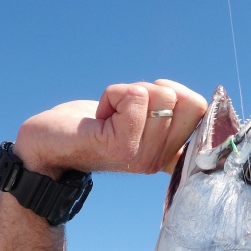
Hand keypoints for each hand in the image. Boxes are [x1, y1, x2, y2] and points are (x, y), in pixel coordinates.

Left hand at [13, 79, 206, 176]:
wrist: (45, 145)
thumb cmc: (89, 126)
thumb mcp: (136, 118)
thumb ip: (167, 114)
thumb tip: (199, 101)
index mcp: (166, 154)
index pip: (204, 113)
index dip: (180, 94)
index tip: (146, 105)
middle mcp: (158, 160)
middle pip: (185, 99)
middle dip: (150, 90)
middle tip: (123, 110)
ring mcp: (142, 155)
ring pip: (160, 95)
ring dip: (127, 92)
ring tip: (108, 114)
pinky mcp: (122, 144)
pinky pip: (134, 95)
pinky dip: (113, 94)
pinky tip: (98, 116)